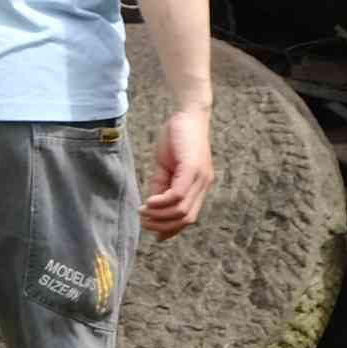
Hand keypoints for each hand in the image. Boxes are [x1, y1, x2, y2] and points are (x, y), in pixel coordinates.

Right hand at [140, 104, 215, 236]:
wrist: (187, 114)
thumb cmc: (177, 140)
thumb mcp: (166, 168)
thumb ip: (162, 188)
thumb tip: (152, 209)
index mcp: (199, 187)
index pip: (188, 218)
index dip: (171, 229)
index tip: (153, 233)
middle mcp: (203, 184)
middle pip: (186, 219)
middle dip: (162, 225)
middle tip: (143, 221)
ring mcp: (200, 177)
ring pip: (182, 210)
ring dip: (159, 216)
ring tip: (143, 211)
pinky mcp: (193, 168)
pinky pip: (178, 194)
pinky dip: (162, 203)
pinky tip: (148, 202)